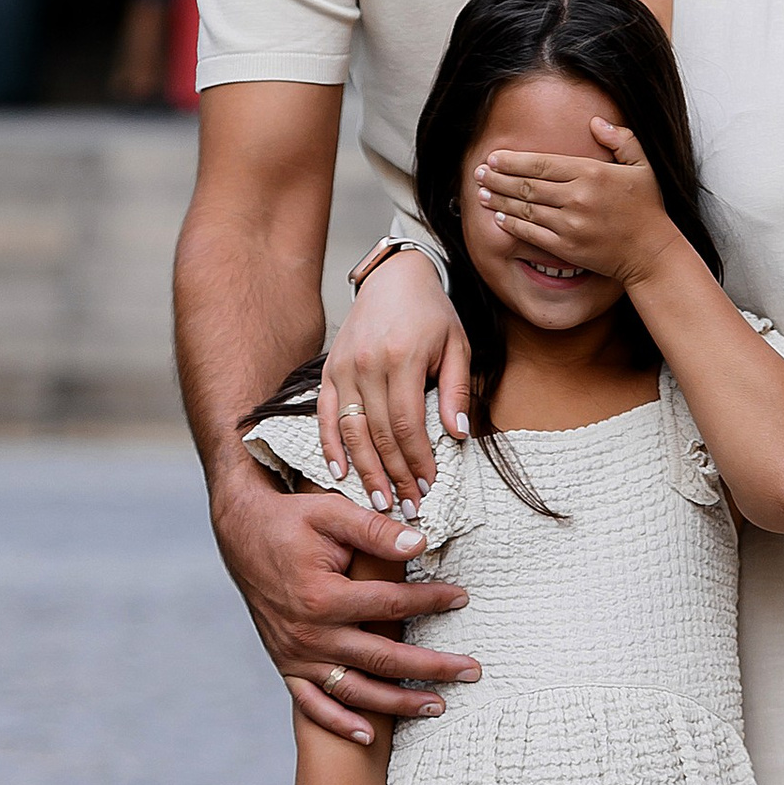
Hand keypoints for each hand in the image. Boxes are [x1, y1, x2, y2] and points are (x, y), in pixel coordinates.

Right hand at [214, 469, 480, 740]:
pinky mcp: (285, 663)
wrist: (241, 532)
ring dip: (399, 703)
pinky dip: (339, 722)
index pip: (392, 605)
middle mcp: (310, 634)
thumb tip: (421, 543)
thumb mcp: (331, 512)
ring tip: (439, 706)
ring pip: (356, 689)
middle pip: (384, 659)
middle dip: (433, 667)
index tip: (462, 598)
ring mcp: (296, 654)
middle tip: (472, 670)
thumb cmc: (290, 519)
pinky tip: (369, 735)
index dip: (431, 601)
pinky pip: (313, 703)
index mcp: (323, 597)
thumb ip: (375, 530)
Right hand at [318, 251, 470, 514]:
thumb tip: (458, 435)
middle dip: (395, 475)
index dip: (418, 461)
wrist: (394, 278)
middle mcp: (367, 366)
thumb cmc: (431, 312)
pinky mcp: (329, 370)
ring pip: (351, 431)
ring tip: (379, 500)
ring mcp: (343, 369)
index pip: (407, 426)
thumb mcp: (457, 345)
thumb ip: (456, 390)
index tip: (429, 486)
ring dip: (365, 470)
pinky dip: (330, 445)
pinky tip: (340, 472)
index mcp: (401, 359)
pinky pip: (324, 415)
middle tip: (407, 506)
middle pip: (379, 435)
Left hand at [475, 119, 677, 288]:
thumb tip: (595, 121)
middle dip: (498, 178)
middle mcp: (578, 198)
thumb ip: (621, 139)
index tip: (494, 157)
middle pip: (527, 185)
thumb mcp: (643, 165)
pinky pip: (532, 234)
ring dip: (499, 200)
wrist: (651, 252)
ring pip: (525, 209)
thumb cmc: (647, 207)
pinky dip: (512, 225)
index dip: (513, 161)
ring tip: (481, 193)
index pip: (542, 163)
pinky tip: (498, 217)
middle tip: (479, 173)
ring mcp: (571, 225)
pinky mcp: (567, 247)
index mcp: (592, 173)